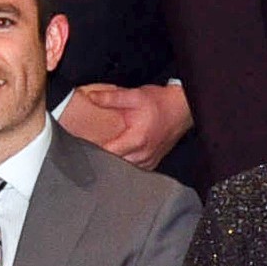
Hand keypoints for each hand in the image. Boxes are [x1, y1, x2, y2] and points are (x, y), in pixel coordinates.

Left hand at [58, 81, 192, 169]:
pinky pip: (135, 169)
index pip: (108, 153)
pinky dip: (126, 165)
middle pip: (114, 164)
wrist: (183, 108)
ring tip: (103, 155)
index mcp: (136, 139)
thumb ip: (110, 98)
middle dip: (102, 158)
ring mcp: (149, 160)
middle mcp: (143, 153)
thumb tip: (90, 97)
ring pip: (124, 169)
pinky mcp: (152, 162)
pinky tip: (120, 157)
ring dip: (114, 163)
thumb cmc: (161, 103)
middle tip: (90, 150)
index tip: (82, 146)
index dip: (93, 150)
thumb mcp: (135, 95)